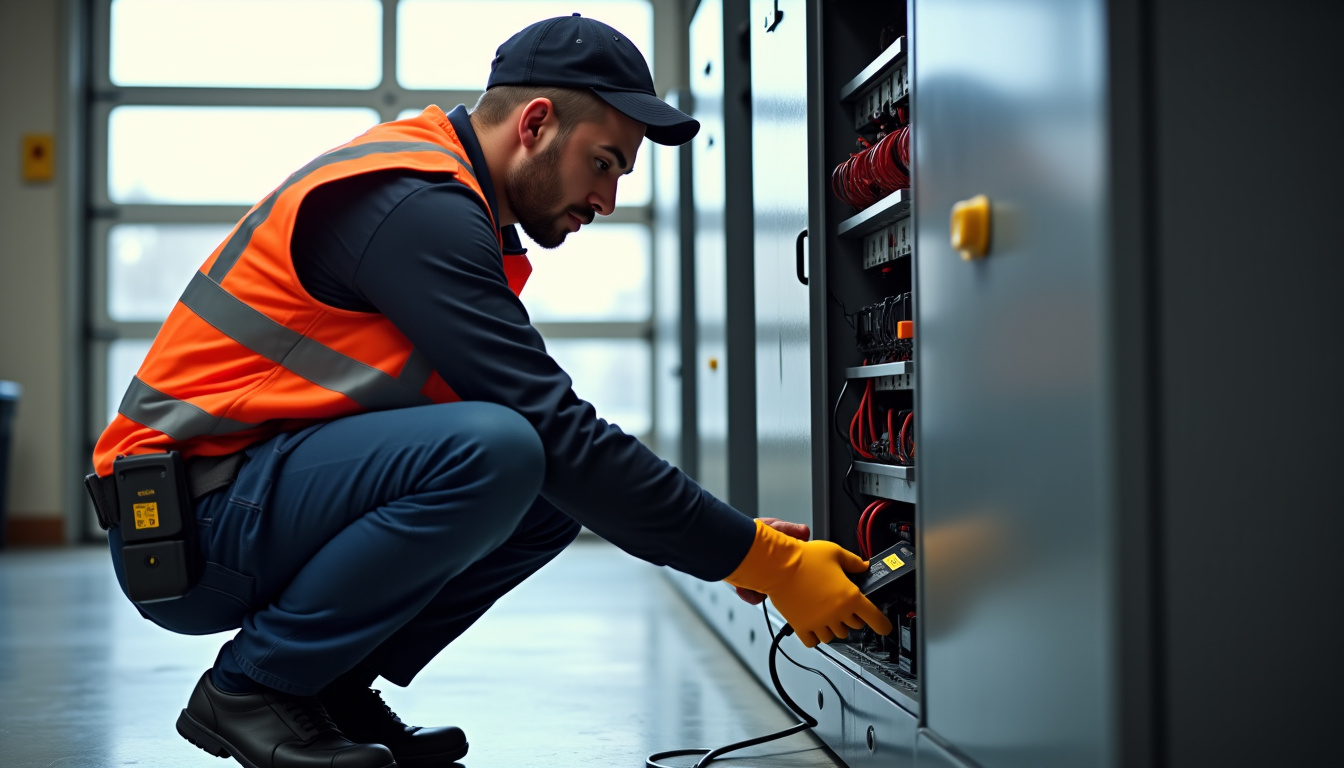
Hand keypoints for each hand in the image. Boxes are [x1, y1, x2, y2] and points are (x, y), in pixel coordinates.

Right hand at [725, 520, 893, 647]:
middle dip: (852, 617)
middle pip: (853, 626)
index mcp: (850, 596)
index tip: (884, 628)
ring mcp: (819, 622)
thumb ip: (853, 562)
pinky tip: (815, 626)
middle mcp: (836, 613)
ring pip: (834, 636)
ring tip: (828, 614)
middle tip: (844, 606)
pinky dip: (816, 637)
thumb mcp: (835, 552)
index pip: (875, 618)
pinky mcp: (801, 626)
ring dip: (834, 628)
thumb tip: (863, 566)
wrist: (778, 565)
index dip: (883, 625)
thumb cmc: (804, 558)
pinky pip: (813, 641)